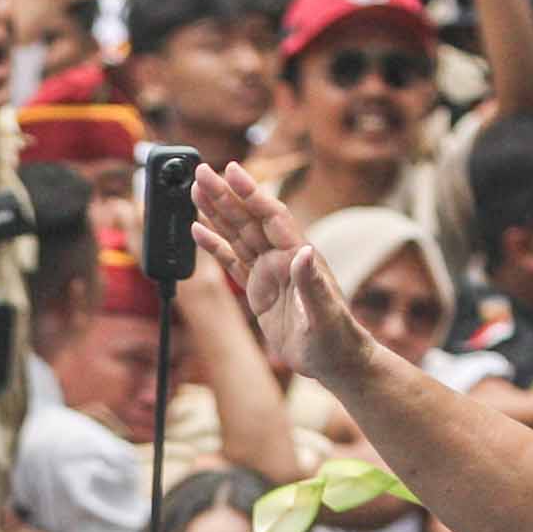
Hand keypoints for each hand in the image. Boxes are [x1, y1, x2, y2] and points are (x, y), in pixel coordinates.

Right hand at [194, 160, 367, 381]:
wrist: (336, 361)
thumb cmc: (337, 340)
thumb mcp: (326, 315)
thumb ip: (313, 284)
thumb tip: (304, 252)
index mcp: (297, 258)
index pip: (271, 216)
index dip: (251, 193)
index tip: (232, 170)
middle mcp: (282, 259)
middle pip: (248, 218)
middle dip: (225, 194)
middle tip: (200, 170)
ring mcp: (269, 273)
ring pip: (238, 234)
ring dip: (217, 211)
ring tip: (196, 189)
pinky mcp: (259, 290)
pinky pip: (232, 261)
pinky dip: (214, 245)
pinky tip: (198, 229)